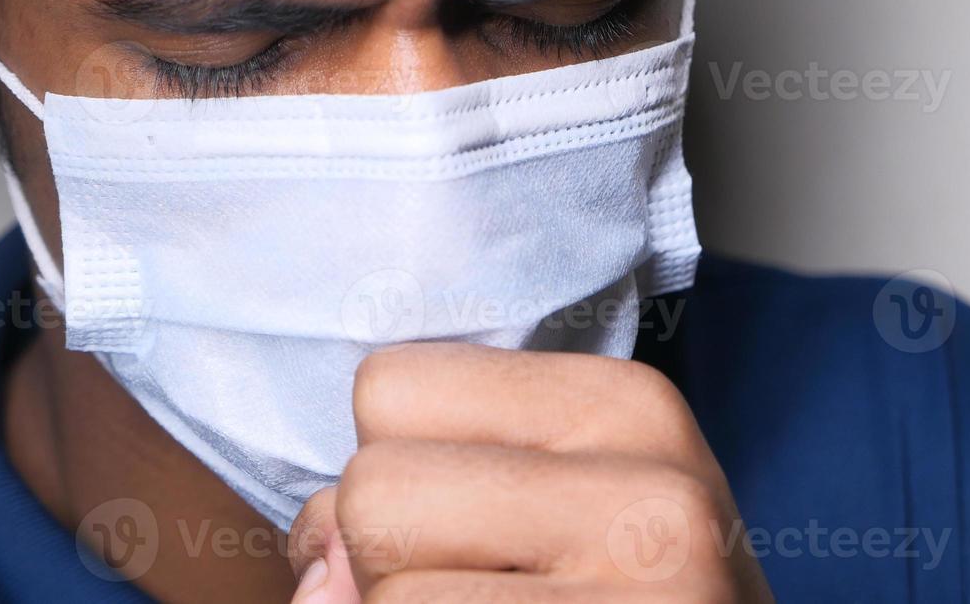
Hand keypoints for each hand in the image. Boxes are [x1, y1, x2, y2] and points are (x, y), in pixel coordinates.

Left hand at [288, 342, 772, 602]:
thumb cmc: (624, 594)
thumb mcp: (559, 506)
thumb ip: (432, 490)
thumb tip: (315, 577)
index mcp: (627, 405)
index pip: (388, 386)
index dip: (394, 468)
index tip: (466, 524)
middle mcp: (654, 490)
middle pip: (372, 489)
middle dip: (386, 558)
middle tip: (486, 590)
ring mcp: (649, 596)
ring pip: (378, 591)